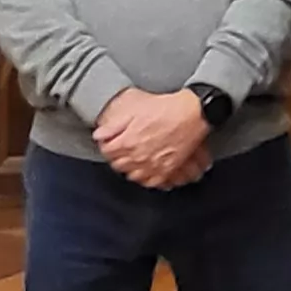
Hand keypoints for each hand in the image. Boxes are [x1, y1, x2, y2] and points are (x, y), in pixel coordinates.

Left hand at [96, 89, 210, 188]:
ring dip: (130, 169)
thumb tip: (99, 134)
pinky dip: (146, 178)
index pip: (108, 152)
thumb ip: (114, 125)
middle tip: (120, 150)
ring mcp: (153, 165)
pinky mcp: (167, 169)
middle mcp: (139, 157)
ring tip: (133, 160)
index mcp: (128, 142)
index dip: (107, 146)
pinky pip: (151, 182)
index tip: (109, 143)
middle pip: (119, 165)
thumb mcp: (135, 110)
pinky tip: (146, 170)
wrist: (191, 114)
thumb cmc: (166, 109)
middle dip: (117, 158)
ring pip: (133, 176)